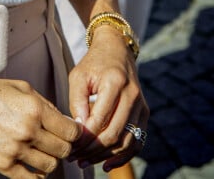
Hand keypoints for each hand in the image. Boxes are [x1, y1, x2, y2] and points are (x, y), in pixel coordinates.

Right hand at [0, 77, 82, 177]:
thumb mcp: (21, 87)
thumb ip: (45, 104)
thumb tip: (65, 122)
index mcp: (34, 108)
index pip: (71, 131)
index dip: (75, 132)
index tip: (71, 131)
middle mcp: (27, 130)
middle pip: (63, 150)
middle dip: (64, 145)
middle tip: (56, 139)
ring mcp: (15, 150)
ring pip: (50, 166)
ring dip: (50, 159)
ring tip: (42, 149)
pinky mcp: (3, 165)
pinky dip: (38, 175)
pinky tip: (34, 165)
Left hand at [67, 29, 148, 170]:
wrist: (117, 50)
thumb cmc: (93, 63)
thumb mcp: (78, 76)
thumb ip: (77, 101)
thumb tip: (79, 130)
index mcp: (115, 82)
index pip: (100, 118)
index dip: (84, 137)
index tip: (69, 146)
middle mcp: (132, 95)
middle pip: (114, 133)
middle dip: (93, 150)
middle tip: (75, 158)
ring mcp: (141, 104)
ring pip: (126, 141)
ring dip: (106, 156)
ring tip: (86, 162)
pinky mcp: (144, 112)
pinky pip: (137, 141)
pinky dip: (123, 156)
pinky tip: (107, 164)